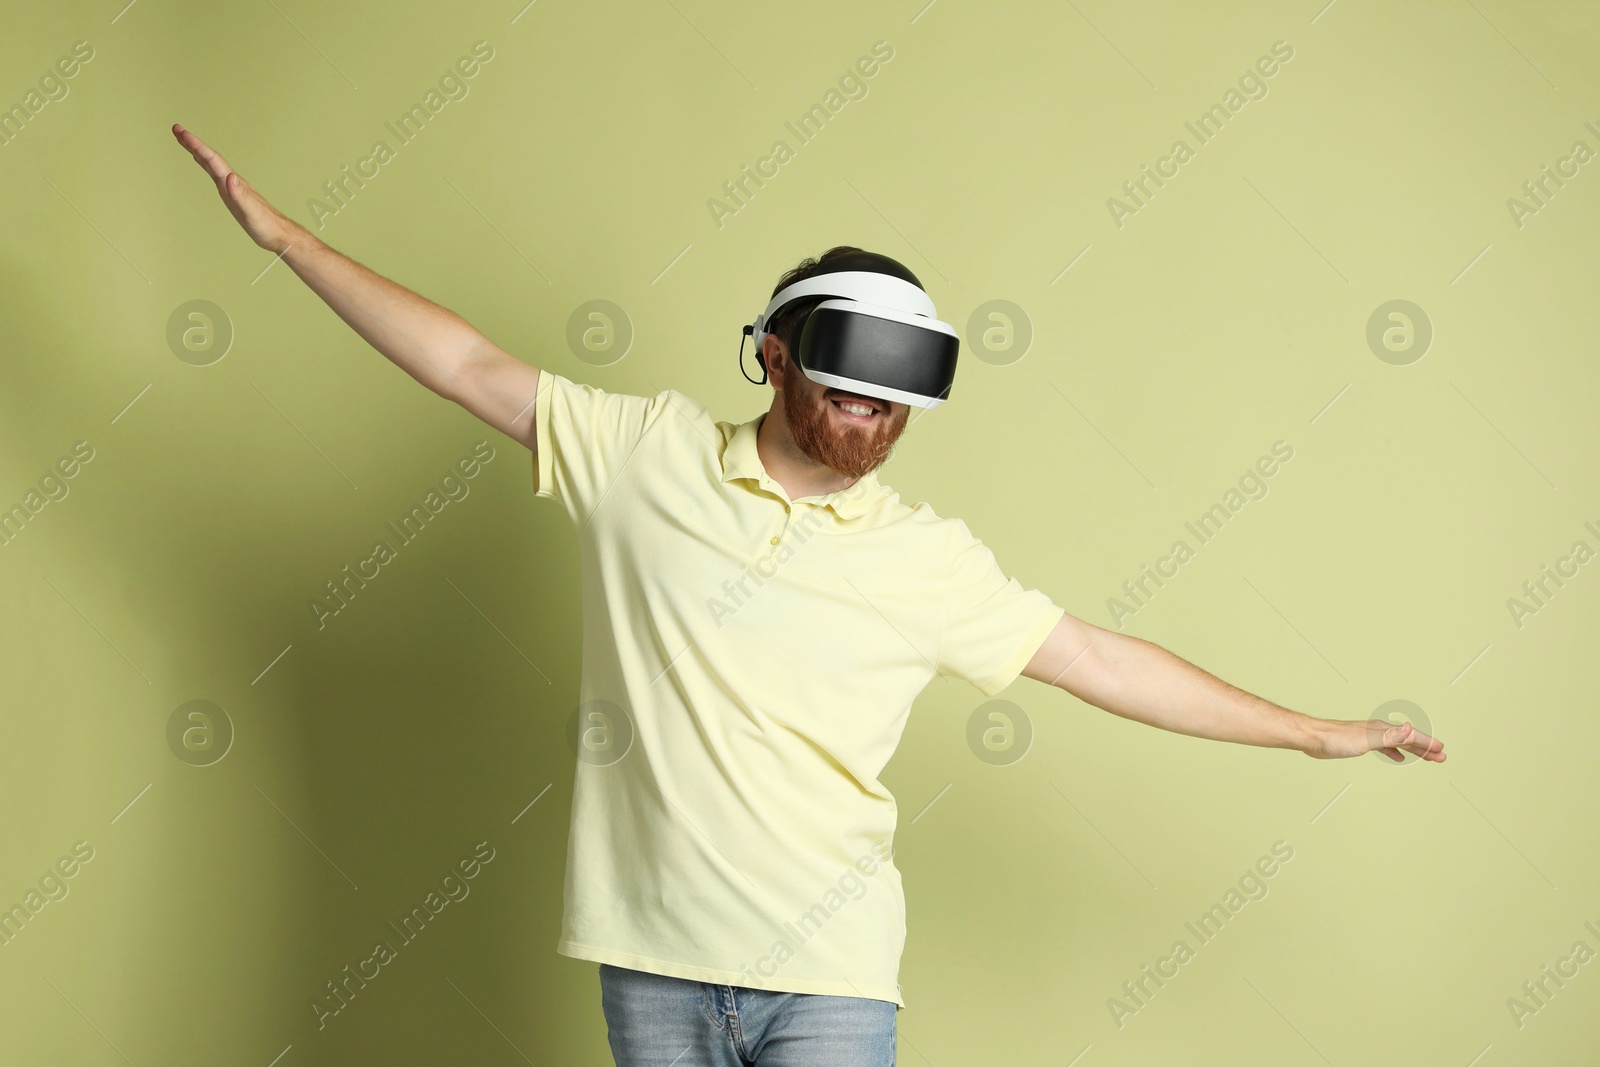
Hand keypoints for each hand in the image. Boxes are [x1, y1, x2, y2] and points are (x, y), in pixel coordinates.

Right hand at [171, 123, 295, 252]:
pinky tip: (201, 162)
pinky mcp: (232, 194)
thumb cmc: (267, 225)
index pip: (212, 160)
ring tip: (183, 139)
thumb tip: (230, 177)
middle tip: (176, 129)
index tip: (181, 133)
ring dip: (197, 151)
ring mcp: (231, 187)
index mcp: (234, 183)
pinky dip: (205, 165)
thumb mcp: (252, 213)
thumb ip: (241, 196)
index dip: (196, 146)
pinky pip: (215, 174)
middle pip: (210, 157)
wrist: (279, 234)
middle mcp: (232, 181)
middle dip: (192, 143)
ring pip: (211, 164)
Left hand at [1305, 718, 1445, 762]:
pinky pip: (1385, 747)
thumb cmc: (1337, 739)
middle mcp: (1379, 730)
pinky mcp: (1361, 743)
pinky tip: (1398, 758)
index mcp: (1383, 729)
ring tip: (1427, 758)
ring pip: (1398, 743)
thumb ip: (1389, 736)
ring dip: (1414, 750)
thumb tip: (1410, 728)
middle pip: (1408, 739)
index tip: (1441, 750)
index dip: (1427, 743)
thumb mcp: (1366, 740)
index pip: (1411, 736)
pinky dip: (1395, 752)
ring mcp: (1371, 736)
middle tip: (1442, 757)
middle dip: (1425, 748)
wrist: (1313, 738)